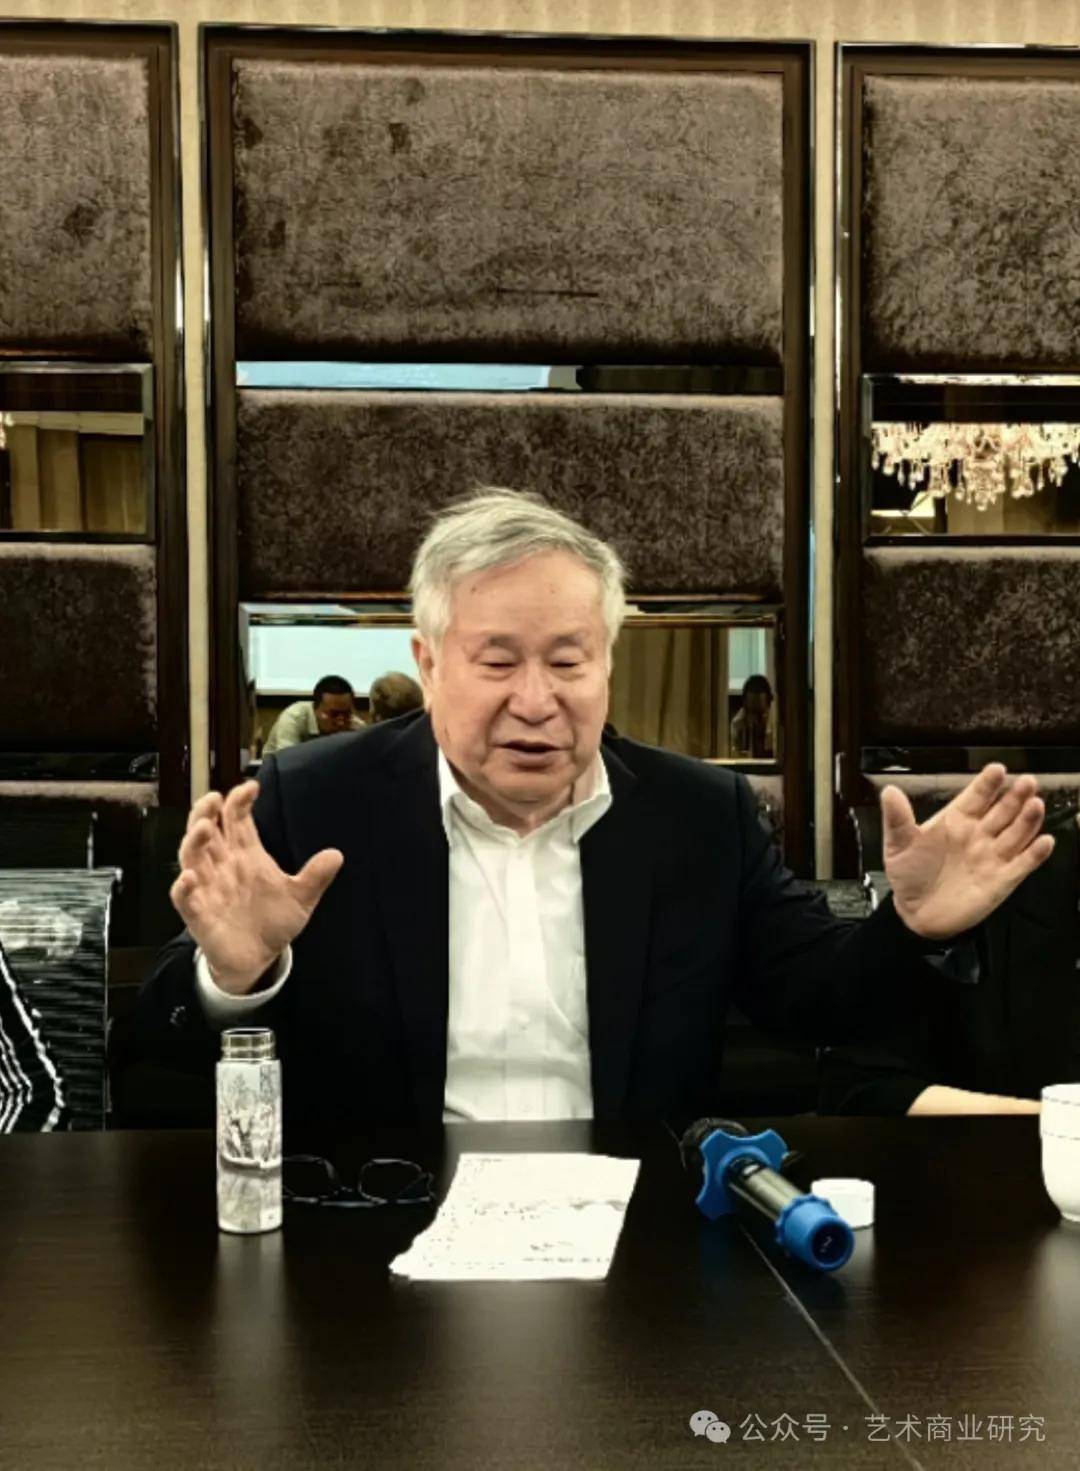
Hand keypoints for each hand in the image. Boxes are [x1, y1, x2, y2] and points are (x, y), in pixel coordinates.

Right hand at [170, 780, 342, 993]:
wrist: (261, 958)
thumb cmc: (273, 921)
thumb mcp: (301, 898)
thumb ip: (315, 877)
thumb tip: (337, 855)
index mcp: (245, 855)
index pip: (237, 821)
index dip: (240, 802)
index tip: (251, 787)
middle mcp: (222, 866)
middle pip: (208, 831)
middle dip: (207, 812)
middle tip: (214, 798)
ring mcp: (207, 888)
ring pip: (191, 857)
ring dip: (193, 841)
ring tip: (203, 827)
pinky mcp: (199, 914)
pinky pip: (184, 898)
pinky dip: (184, 887)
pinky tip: (190, 876)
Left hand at [883, 765, 1053, 940]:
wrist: (916, 913)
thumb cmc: (909, 875)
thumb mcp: (898, 844)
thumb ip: (897, 818)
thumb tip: (889, 791)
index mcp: (956, 820)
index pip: (976, 796)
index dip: (987, 783)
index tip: (997, 770)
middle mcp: (978, 834)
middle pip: (1002, 810)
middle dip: (1015, 796)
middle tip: (1027, 782)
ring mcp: (992, 856)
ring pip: (1016, 833)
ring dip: (1028, 819)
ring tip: (1035, 805)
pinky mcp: (1002, 880)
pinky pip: (1023, 864)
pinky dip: (1035, 854)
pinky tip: (1044, 841)